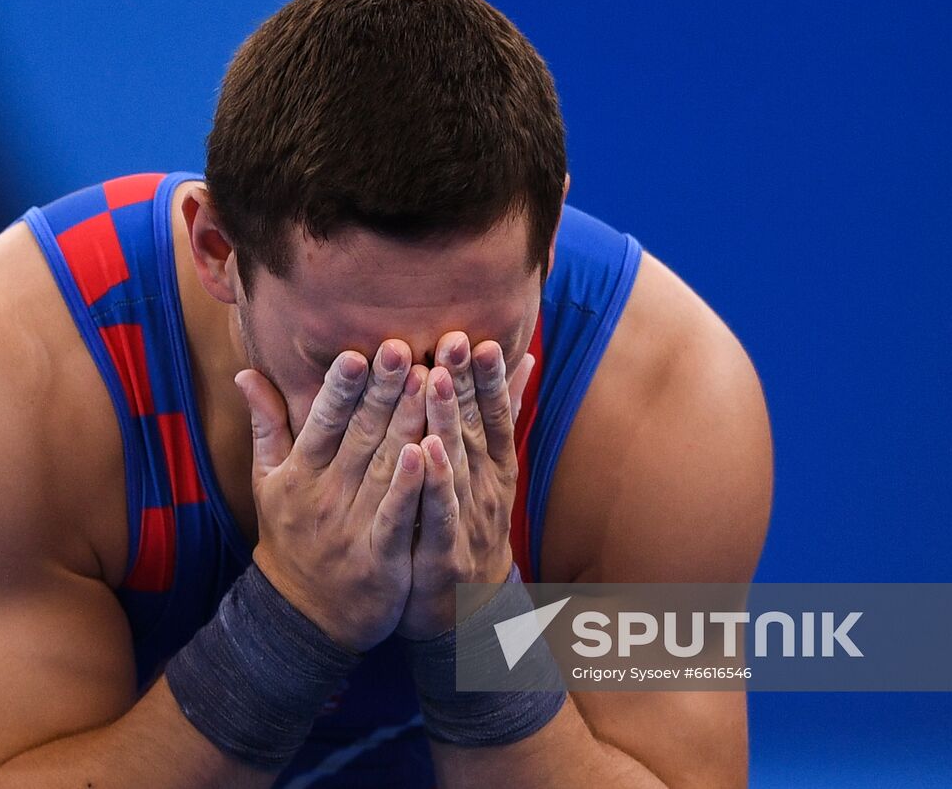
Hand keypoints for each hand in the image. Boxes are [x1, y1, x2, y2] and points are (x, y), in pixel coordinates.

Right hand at [236, 340, 429, 651]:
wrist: (304, 615)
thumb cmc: (292, 535)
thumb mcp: (268, 481)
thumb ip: (266, 425)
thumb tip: (246, 372)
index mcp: (300, 472)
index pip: (321, 420)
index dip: (340, 386)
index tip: (358, 350)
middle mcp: (324, 494)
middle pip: (358, 434)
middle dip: (382, 389)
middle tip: (404, 346)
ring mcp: (352, 526)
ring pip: (382, 466)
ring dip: (406, 422)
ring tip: (427, 382)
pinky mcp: (379, 557)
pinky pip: (396, 515)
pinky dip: (410, 485)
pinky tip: (426, 450)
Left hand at [396, 332, 535, 639]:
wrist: (466, 615)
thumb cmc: (471, 527)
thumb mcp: (493, 471)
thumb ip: (503, 416)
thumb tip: (527, 358)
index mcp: (494, 466)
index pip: (493, 413)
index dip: (487, 376)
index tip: (479, 336)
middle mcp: (486, 487)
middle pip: (474, 427)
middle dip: (464, 381)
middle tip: (453, 338)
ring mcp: (468, 519)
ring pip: (456, 462)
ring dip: (446, 419)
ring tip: (432, 378)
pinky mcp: (446, 552)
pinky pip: (439, 512)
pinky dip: (435, 482)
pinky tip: (424, 451)